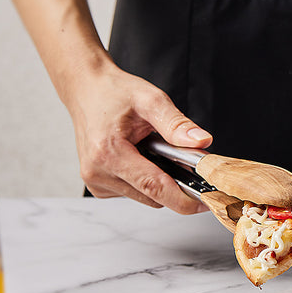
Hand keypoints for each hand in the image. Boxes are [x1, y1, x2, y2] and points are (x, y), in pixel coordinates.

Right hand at [66, 59, 212, 213]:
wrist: (85, 90)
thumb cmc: (112, 92)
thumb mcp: (150, 100)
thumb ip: (176, 124)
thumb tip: (201, 143)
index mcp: (109, 152)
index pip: (154, 188)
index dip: (184, 199)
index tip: (206, 203)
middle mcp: (98, 172)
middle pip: (152, 196)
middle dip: (172, 181)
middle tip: (177, 156)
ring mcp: (96, 181)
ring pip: (145, 196)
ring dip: (156, 179)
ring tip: (150, 150)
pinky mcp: (98, 185)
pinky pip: (133, 192)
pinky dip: (143, 179)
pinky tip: (138, 156)